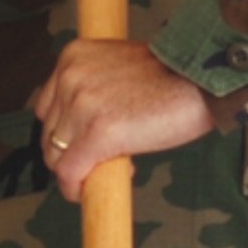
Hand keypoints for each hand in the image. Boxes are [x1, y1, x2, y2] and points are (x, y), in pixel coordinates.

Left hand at [33, 39, 210, 201]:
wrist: (199, 79)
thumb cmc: (170, 76)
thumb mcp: (118, 67)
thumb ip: (94, 88)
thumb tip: (81, 129)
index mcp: (73, 55)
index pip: (48, 108)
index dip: (67, 132)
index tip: (86, 143)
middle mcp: (70, 76)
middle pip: (49, 134)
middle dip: (72, 154)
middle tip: (104, 159)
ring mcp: (81, 104)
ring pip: (56, 157)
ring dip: (79, 171)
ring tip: (111, 167)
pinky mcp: (97, 133)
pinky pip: (69, 174)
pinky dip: (75, 190)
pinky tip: (90, 192)